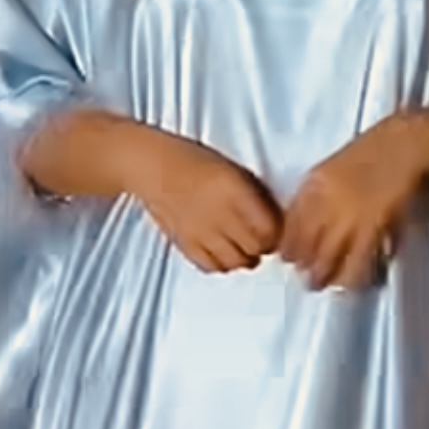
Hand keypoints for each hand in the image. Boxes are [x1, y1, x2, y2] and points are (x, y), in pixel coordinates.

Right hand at [139, 132, 281, 274]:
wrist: (152, 166)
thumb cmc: (194, 162)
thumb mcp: (235, 171)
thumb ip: (256, 197)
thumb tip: (276, 221)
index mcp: (236, 192)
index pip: (270, 230)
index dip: (276, 233)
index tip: (273, 228)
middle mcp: (220, 215)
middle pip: (256, 249)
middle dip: (262, 246)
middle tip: (258, 237)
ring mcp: (201, 232)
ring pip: (236, 263)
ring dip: (243, 257)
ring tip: (239, 245)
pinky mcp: (186, 244)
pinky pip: (211, 266)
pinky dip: (221, 263)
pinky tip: (220, 250)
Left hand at [281, 115, 428, 290]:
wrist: (409, 143)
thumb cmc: (375, 153)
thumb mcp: (334, 168)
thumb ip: (317, 194)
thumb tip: (301, 225)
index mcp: (313, 183)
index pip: (289, 226)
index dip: (288, 248)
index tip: (291, 260)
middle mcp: (325, 201)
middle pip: (304, 246)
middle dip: (304, 267)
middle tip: (309, 279)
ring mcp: (349, 215)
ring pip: (327, 259)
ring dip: (324, 276)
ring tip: (327, 284)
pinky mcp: (374, 227)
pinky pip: (357, 261)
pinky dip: (352, 275)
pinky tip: (352, 280)